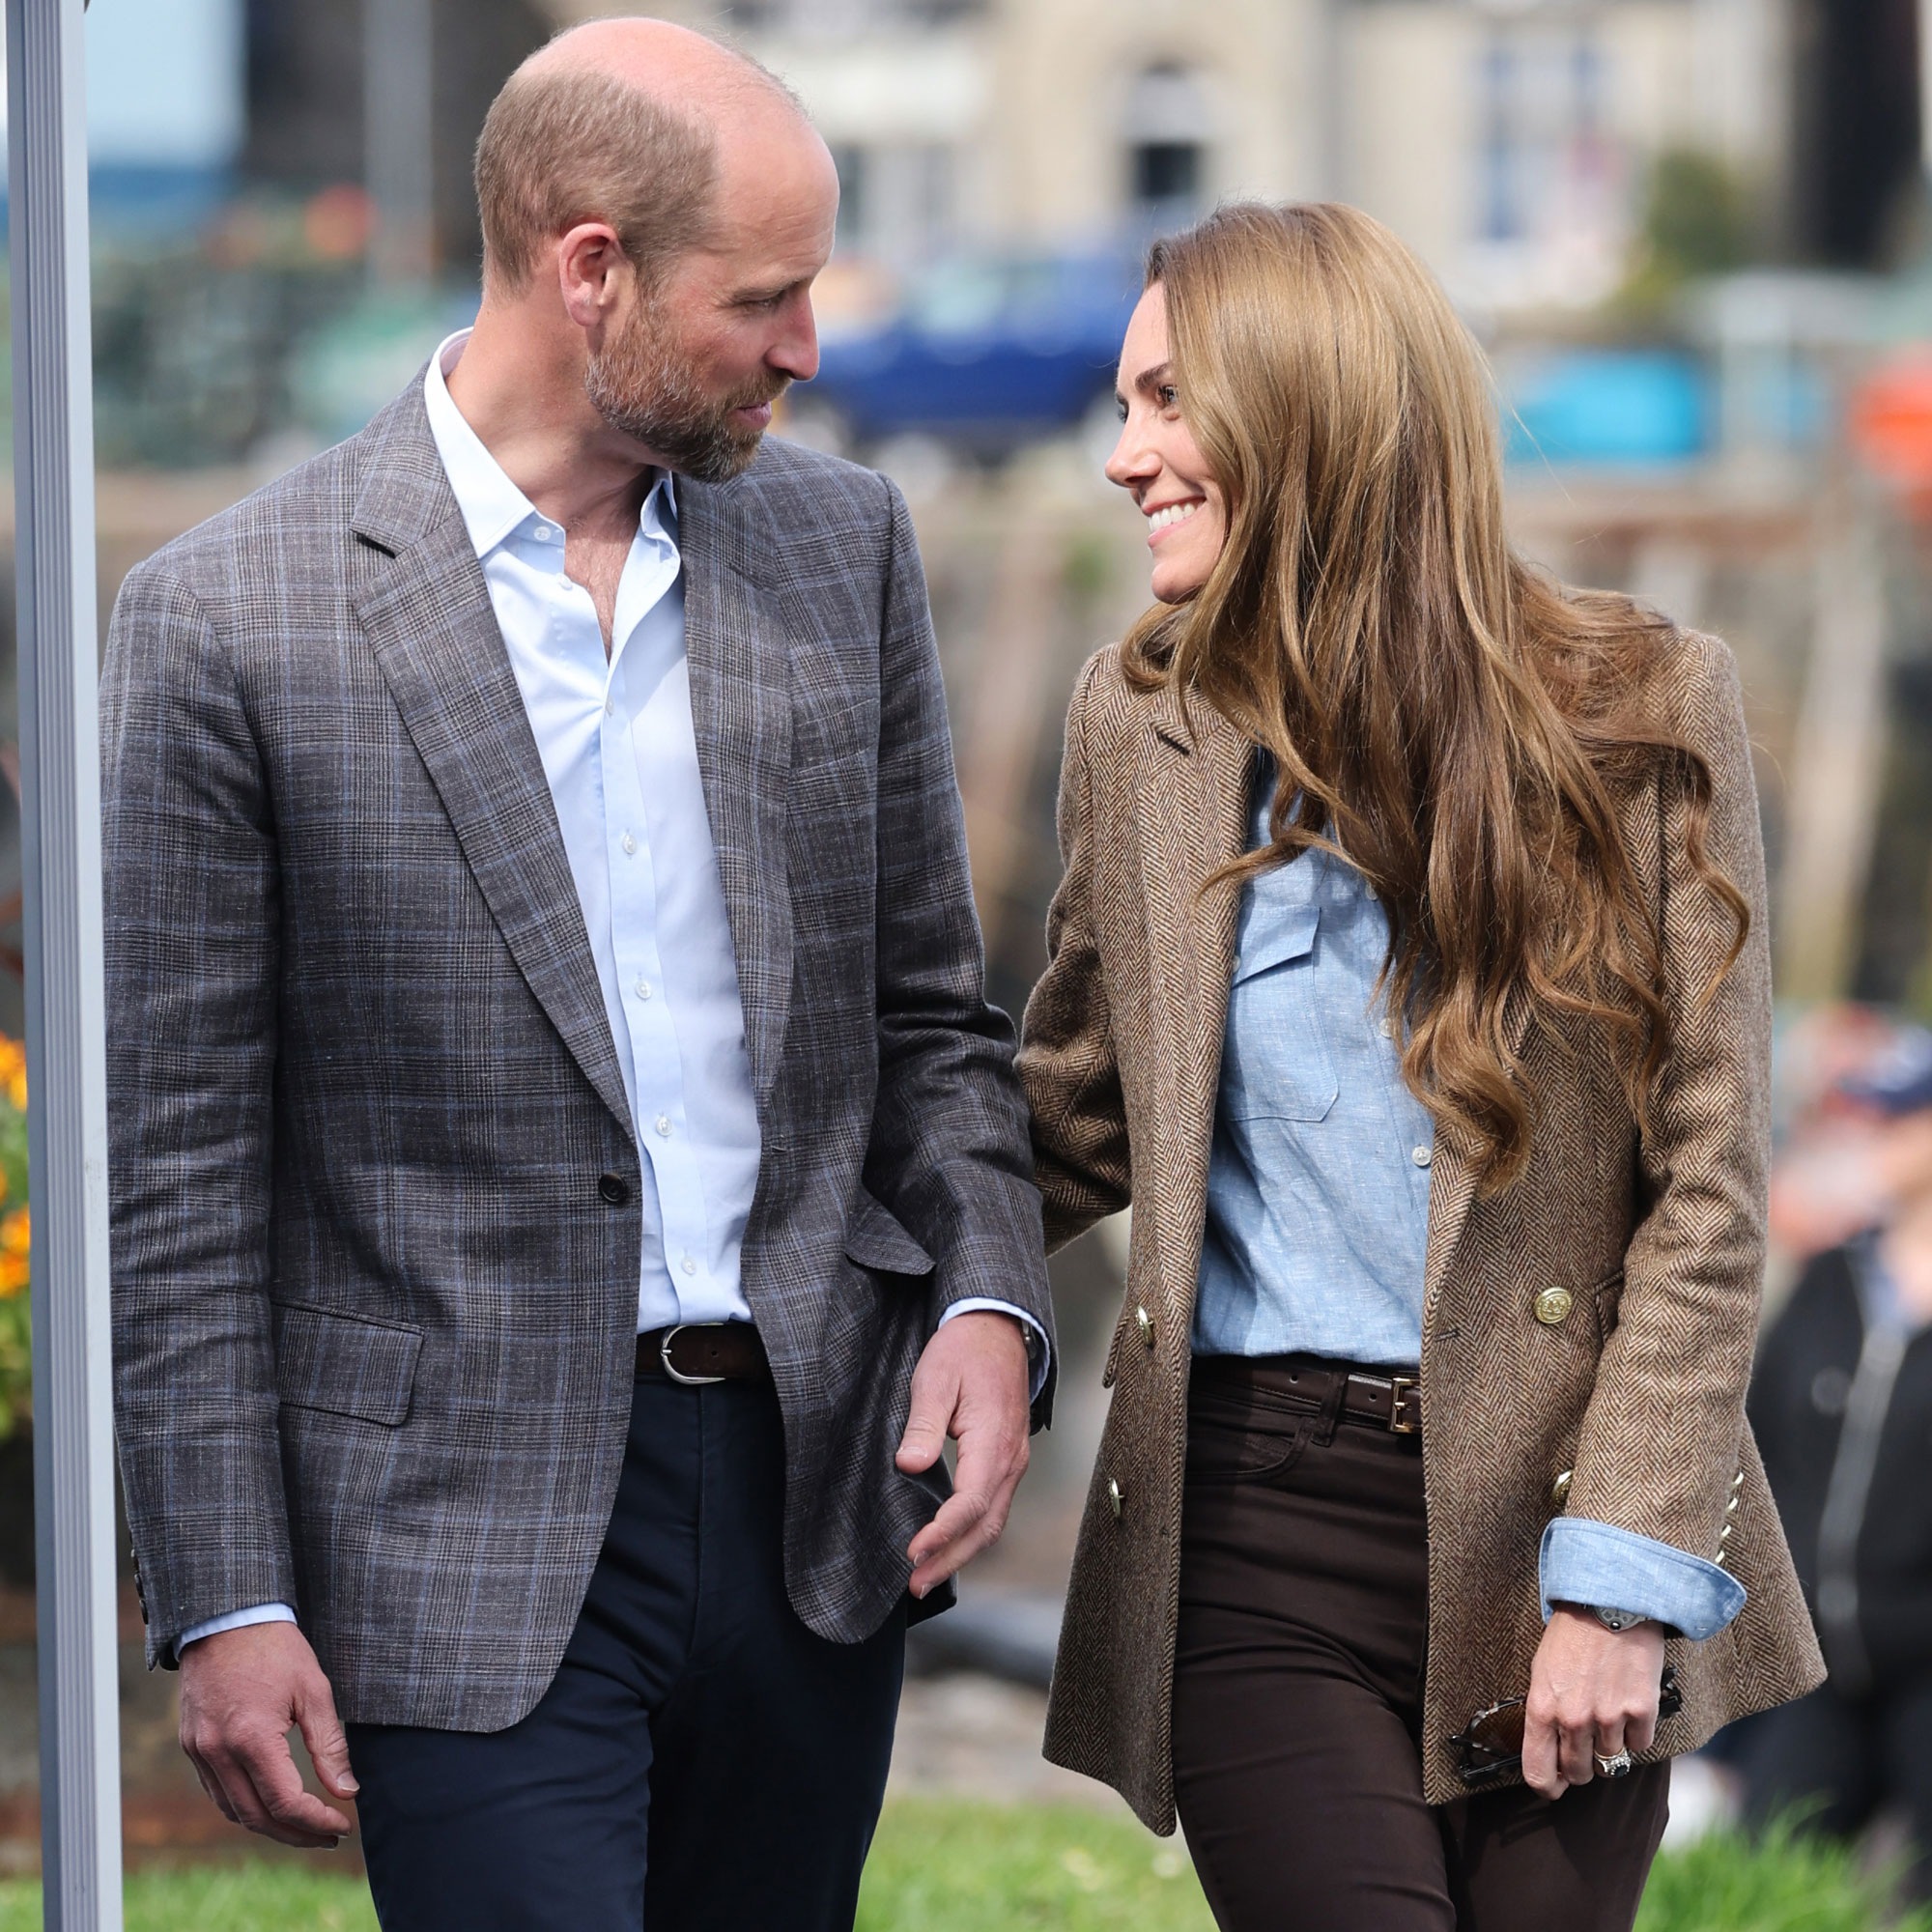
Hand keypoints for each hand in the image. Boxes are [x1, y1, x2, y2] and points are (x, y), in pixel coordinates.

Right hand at [178, 1621, 357, 1846]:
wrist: (226, 1618)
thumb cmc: (275, 1648)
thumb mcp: (314, 1690)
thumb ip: (330, 1745)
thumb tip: (347, 1790)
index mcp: (251, 1738)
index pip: (285, 1802)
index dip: (316, 1820)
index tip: (343, 1823)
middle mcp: (218, 1753)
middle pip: (257, 1817)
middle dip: (296, 1833)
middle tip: (329, 1835)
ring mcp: (199, 1752)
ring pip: (234, 1811)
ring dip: (270, 1826)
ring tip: (305, 1826)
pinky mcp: (193, 1746)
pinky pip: (218, 1792)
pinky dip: (245, 1807)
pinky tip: (271, 1804)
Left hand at [895, 1310, 1031, 1598]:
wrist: (997, 1328)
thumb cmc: (964, 1350)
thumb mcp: (935, 1377)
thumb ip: (923, 1423)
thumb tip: (910, 1465)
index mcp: (995, 1439)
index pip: (971, 1501)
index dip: (943, 1533)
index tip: (913, 1552)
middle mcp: (1011, 1459)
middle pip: (986, 1525)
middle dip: (951, 1559)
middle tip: (914, 1584)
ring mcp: (1014, 1462)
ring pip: (993, 1523)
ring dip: (961, 1553)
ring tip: (925, 1576)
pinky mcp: (1007, 1462)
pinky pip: (993, 1509)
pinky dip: (971, 1535)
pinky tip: (947, 1546)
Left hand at [1522, 1605, 1665, 1799]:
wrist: (1609, 1602)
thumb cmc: (1572, 1636)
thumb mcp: (1542, 1672)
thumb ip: (1546, 1715)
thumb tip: (1551, 1753)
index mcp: (1542, 1709)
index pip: (1539, 1773)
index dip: (1548, 1787)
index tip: (1555, 1787)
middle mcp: (1573, 1719)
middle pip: (1579, 1774)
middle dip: (1582, 1764)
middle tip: (1586, 1740)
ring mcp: (1608, 1717)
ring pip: (1611, 1761)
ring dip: (1611, 1743)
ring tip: (1608, 1708)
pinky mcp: (1641, 1711)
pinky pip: (1640, 1745)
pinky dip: (1636, 1731)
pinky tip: (1629, 1704)